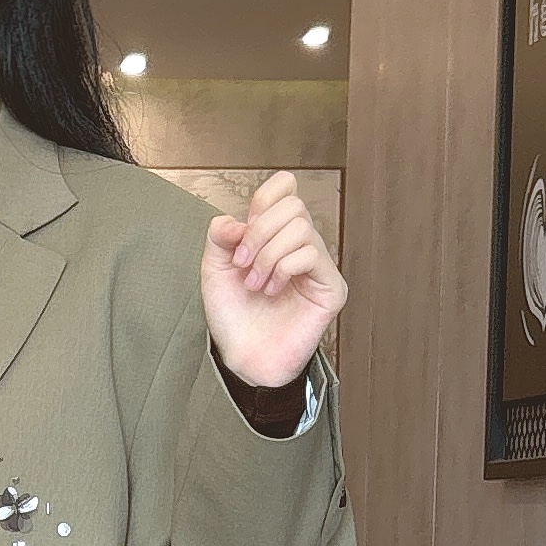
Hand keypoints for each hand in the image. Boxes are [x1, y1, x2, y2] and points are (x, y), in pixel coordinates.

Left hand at [200, 169, 348, 389]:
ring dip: (268, 256)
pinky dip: (284, 268)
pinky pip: (311, 254)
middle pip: (292, 205)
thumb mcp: (214, 269)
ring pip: (301, 228)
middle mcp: (300, 245)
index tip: (242, 233)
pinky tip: (272, 290)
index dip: (264, 198)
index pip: (285, 187)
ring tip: (256, 284)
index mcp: (275, 234)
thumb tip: (239, 219)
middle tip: (243, 266)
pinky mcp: (331, 287)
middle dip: (259, 233)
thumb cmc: (233, 317)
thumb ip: (220, 236)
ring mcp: (318, 265)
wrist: (243, 357)